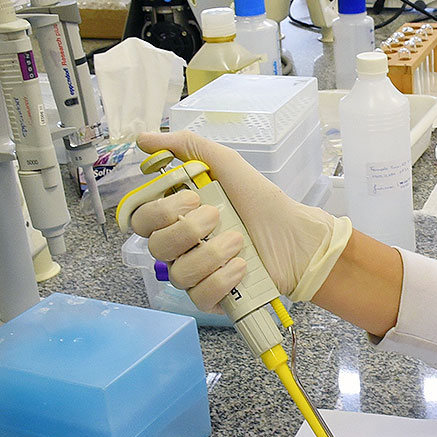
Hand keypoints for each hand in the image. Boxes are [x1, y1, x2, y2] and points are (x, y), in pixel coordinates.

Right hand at [129, 131, 351, 309]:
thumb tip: (144, 139)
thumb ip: (186, 148)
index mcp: (176, 216)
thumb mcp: (226, 164)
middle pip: (155, 246)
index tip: (192, 198)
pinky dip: (221, 280)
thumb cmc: (261, 202)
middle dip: (187, 230)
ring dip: (212, 254)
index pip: (140, 219)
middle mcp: (180, 246)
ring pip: (178, 273)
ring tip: (239, 241)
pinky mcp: (211, 297)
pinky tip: (241, 267)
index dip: (159, 211)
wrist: (296, 236)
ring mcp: (194, 274)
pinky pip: (199, 296)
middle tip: (217, 217)